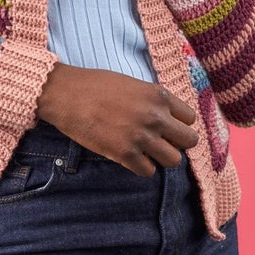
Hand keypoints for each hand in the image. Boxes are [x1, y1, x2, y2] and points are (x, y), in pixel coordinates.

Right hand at [38, 62, 199, 176]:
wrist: (64, 93)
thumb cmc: (93, 85)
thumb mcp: (130, 83)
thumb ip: (152, 100)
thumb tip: (168, 118)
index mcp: (157, 95)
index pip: (190, 118)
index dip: (179, 123)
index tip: (167, 125)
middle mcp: (154, 116)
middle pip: (189, 141)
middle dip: (176, 142)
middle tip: (159, 140)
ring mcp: (141, 137)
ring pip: (173, 160)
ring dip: (159, 157)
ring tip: (143, 149)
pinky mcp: (125, 154)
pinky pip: (149, 172)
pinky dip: (140, 166)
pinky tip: (128, 155)